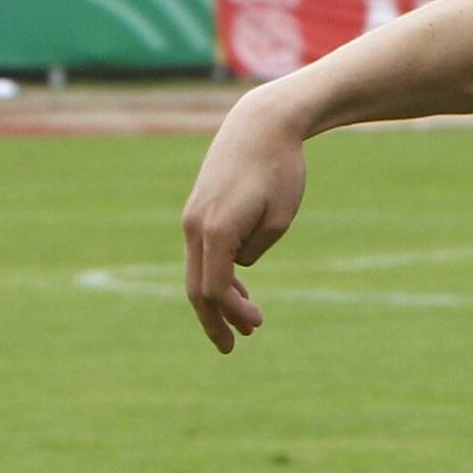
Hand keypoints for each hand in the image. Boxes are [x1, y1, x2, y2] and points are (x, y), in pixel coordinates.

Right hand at [181, 99, 308, 350]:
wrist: (261, 126)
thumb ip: (255, 249)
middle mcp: (196, 226)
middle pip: (196, 286)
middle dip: (214, 319)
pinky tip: (239, 290)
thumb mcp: (280, 218)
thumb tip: (237, 269)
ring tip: (243, 326)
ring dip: (217, 300)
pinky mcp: (199, 210)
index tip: (257, 324)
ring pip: (197, 271)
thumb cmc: (280, 170)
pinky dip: (218, 275)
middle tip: (231, 347)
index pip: (213, 288)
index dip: (232, 313)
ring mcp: (193, 218)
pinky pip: (204, 253)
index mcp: (216, 230)